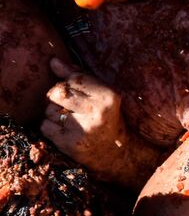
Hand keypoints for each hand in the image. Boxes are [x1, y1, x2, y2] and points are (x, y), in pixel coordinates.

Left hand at [40, 60, 130, 179]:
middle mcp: (98, 111)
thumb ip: (78, 76)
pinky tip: (64, 132)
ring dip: (53, 114)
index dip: (67, 84)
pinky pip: (45, 126)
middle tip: (70, 108)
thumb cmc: (105, 118)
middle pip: (57, 92)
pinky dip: (49, 128)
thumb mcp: (100, 95)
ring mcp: (84, 128)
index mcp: (108, 96)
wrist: (116, 154)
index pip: (72, 79)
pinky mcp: (71, 143)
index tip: (76, 95)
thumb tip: (53, 61)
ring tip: (70, 121)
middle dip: (57, 98)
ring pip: (49, 110)